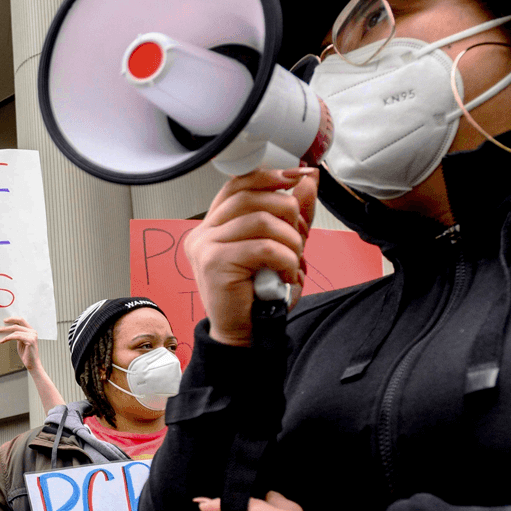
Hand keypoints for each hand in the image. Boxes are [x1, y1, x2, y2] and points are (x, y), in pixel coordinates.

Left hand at [0, 317, 40, 370]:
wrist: (32, 364)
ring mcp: (32, 335)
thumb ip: (17, 334)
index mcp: (31, 330)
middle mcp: (33, 332)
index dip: (12, 319)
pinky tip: (2, 341)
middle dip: (6, 326)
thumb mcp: (20, 342)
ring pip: (15, 331)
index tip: (4, 321)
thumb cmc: (26, 354)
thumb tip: (7, 329)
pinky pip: (16, 336)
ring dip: (5, 334)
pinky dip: (8, 338)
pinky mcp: (30, 340)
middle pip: (17, 324)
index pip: (21, 320)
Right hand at [185, 168, 317, 346]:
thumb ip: (290, 214)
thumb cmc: (257, 295)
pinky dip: (286, 259)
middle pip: (251, 197)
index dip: (269, 176)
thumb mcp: (279, 247)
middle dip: (287, 211)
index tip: (298, 176)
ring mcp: (205, 247)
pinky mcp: (215, 263)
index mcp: (212, 226)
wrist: (243, 334)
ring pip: (261, 220)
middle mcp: (202, 233)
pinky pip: (263, 247)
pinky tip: (287, 275)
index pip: (237, 185)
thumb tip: (307, 180)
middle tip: (301, 237)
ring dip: (290, 240)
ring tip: (294, 261)